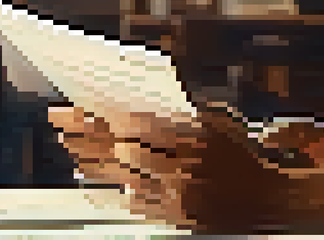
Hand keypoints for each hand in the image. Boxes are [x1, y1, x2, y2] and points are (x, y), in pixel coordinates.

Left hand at [49, 105, 293, 232]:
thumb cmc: (242, 159)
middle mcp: (182, 169)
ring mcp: (176, 196)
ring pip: (121, 176)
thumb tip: (134, 108)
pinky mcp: (173, 216)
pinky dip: (108, 188)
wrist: (264, 204)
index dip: (103, 118)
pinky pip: (132, 202)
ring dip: (89, 159)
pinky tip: (88, 179)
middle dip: (86, 135)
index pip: (137, 126)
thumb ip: (181, 117)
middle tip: (59, 120)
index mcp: (193, 140)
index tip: (76, 107)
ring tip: (66, 144)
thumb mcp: (219, 126)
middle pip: (121, 150)